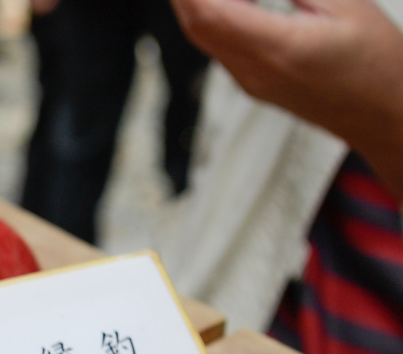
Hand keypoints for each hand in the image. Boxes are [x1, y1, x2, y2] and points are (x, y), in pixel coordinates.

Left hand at [171, 0, 402, 195]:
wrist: (386, 116)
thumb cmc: (377, 64)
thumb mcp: (345, 5)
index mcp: (275, 49)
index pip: (208, 13)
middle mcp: (252, 71)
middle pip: (197, 26)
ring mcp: (250, 82)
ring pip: (205, 38)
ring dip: (197, 4)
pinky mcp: (255, 85)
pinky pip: (221, 48)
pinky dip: (214, 18)